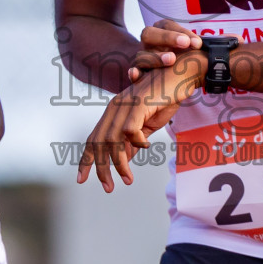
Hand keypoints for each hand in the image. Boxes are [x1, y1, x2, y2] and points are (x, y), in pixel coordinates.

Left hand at [79, 53, 203, 191]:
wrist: (181, 74)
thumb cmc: (166, 98)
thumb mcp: (147, 125)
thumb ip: (133, 142)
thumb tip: (123, 160)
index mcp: (113, 112)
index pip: (93, 139)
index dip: (86, 160)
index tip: (81, 179)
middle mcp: (115, 107)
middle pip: (98, 143)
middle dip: (100, 168)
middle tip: (108, 188)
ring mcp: (125, 105)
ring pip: (112, 140)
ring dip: (119, 164)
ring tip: (127, 179)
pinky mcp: (138, 104)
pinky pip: (130, 131)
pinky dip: (136, 143)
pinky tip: (146, 145)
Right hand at [127, 19, 202, 82]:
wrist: (171, 83)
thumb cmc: (184, 61)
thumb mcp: (190, 51)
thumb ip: (196, 47)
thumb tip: (214, 44)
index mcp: (160, 32)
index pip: (167, 25)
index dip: (181, 31)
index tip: (197, 43)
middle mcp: (148, 44)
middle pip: (149, 33)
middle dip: (167, 37)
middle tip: (185, 43)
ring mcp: (141, 58)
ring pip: (141, 54)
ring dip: (156, 57)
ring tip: (171, 59)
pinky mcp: (138, 74)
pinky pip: (133, 72)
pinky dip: (134, 72)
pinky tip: (136, 74)